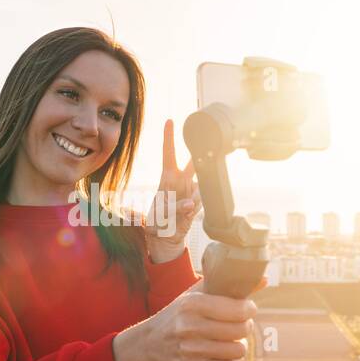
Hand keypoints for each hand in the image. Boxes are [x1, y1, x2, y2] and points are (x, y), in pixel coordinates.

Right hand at [112, 276, 266, 360]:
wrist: (150, 342)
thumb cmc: (179, 314)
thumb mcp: (196, 295)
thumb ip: (227, 286)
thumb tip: (263, 279)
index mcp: (192, 304)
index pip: (238, 308)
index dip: (249, 309)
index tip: (248, 309)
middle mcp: (189, 326)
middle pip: (240, 329)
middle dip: (246, 327)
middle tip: (241, 325)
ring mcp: (190, 348)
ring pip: (236, 350)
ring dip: (240, 345)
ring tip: (233, 340)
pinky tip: (228, 355)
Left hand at [144, 119, 199, 262]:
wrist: (165, 239)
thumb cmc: (155, 224)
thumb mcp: (154, 216)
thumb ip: (168, 209)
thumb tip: (181, 204)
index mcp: (166, 178)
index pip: (168, 154)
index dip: (169, 138)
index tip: (170, 121)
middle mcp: (180, 182)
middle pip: (192, 163)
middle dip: (198, 155)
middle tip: (205, 147)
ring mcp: (190, 192)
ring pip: (198, 187)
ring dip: (192, 198)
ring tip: (182, 210)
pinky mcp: (197, 203)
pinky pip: (200, 201)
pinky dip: (194, 209)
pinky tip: (187, 215)